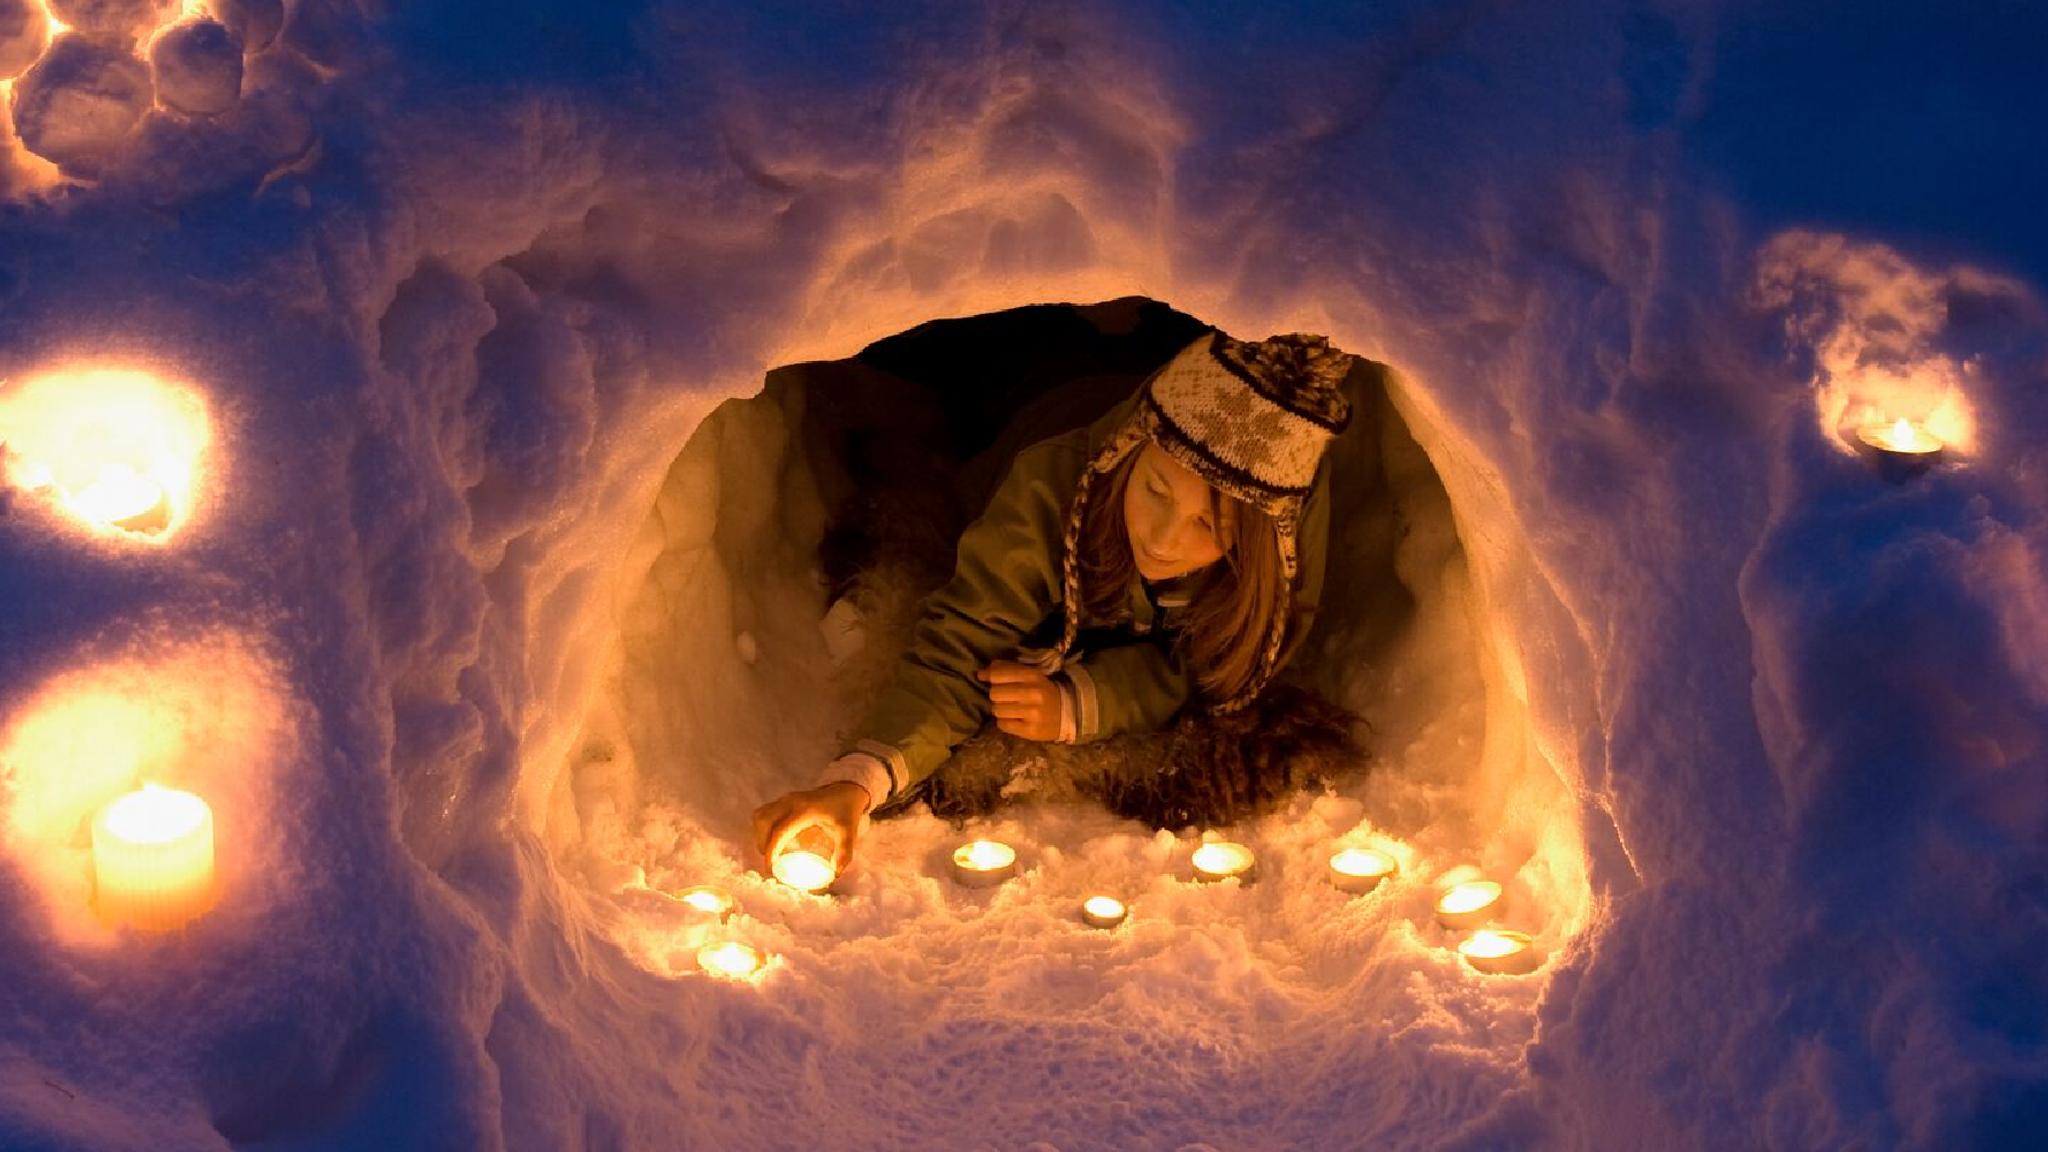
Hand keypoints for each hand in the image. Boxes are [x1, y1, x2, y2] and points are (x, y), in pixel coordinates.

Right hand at [751, 781, 871, 875]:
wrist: (847, 789)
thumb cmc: (847, 811)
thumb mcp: (848, 831)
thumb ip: (844, 852)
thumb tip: (836, 873)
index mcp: (805, 810)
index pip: (780, 830)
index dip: (771, 850)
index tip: (771, 868)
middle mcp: (791, 801)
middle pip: (763, 821)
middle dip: (762, 843)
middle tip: (771, 861)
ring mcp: (785, 799)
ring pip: (760, 816)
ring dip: (760, 835)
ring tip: (770, 850)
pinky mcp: (784, 800)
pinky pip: (764, 813)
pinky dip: (764, 828)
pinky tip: (775, 838)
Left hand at [976, 659, 1062, 741]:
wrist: (1067, 713)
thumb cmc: (1042, 692)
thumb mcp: (1030, 675)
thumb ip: (1007, 669)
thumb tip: (982, 673)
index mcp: (1032, 676)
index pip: (998, 674)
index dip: (988, 676)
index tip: (984, 677)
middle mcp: (1033, 693)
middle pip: (995, 693)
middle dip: (996, 695)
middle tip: (1005, 697)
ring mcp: (1032, 713)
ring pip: (997, 710)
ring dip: (1000, 709)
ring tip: (1010, 709)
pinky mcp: (1031, 731)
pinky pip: (1003, 725)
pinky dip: (1004, 722)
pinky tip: (1014, 719)